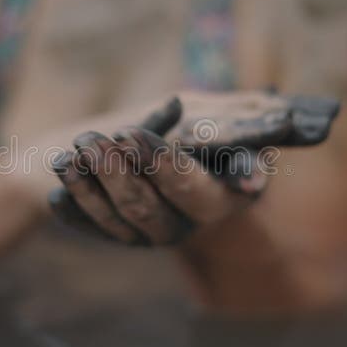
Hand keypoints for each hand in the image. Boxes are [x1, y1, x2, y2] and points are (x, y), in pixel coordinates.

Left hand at [47, 91, 339, 246]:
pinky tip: (64, 168)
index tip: (132, 135)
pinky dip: (76, 196)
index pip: (196, 191)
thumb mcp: (212, 113)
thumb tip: (281, 116)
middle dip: (125, 170)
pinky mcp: (116, 234)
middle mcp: (185, 223)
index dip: (169, 168)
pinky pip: (91, 224)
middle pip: (152, 209)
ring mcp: (149, 234)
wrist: (126, 145)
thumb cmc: (183, 125)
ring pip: (119, 217)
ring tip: (83, 142)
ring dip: (97, 178)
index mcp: (219, 197)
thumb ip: (243, 115)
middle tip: (108, 133)